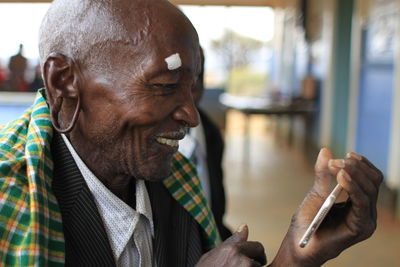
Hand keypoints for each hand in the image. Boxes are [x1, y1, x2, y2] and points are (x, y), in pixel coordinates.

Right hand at [196, 224, 266, 266]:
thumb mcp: (213, 254)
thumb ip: (232, 240)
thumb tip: (245, 226)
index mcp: (232, 249)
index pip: (258, 247)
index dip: (257, 254)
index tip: (255, 260)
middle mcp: (241, 260)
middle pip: (261, 261)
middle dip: (256, 264)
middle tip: (245, 266)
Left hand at [270, 148, 382, 265]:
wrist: (300, 244)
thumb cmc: (308, 221)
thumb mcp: (316, 192)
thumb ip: (323, 174)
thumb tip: (326, 150)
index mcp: (358, 201)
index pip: (370, 177)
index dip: (361, 164)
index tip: (346, 154)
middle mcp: (365, 210)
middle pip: (373, 181)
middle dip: (356, 166)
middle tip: (337, 161)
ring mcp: (365, 219)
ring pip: (370, 189)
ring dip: (354, 173)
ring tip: (337, 166)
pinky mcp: (360, 227)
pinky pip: (362, 203)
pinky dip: (353, 187)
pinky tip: (342, 177)